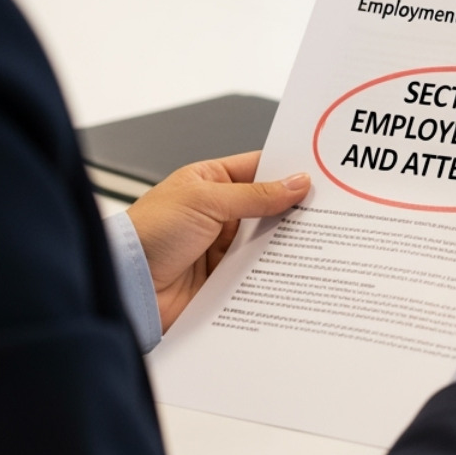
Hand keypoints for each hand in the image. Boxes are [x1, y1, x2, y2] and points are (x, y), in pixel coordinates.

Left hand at [125, 152, 309, 330]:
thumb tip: (297, 182)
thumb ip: (256, 195)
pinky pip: (258, 269)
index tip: (320, 172)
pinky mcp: (225, 276)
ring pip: (267, 239)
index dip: (288, 170)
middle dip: (294, 208)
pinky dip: (275, 269)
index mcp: (209, 182)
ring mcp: (222, 245)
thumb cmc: (149, 233)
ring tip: (319, 237)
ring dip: (286, 240)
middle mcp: (218, 212)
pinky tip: (296, 266)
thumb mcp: (206, 201)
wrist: (126, 285)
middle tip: (329, 207)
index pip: (259, 168)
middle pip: (268, 206)